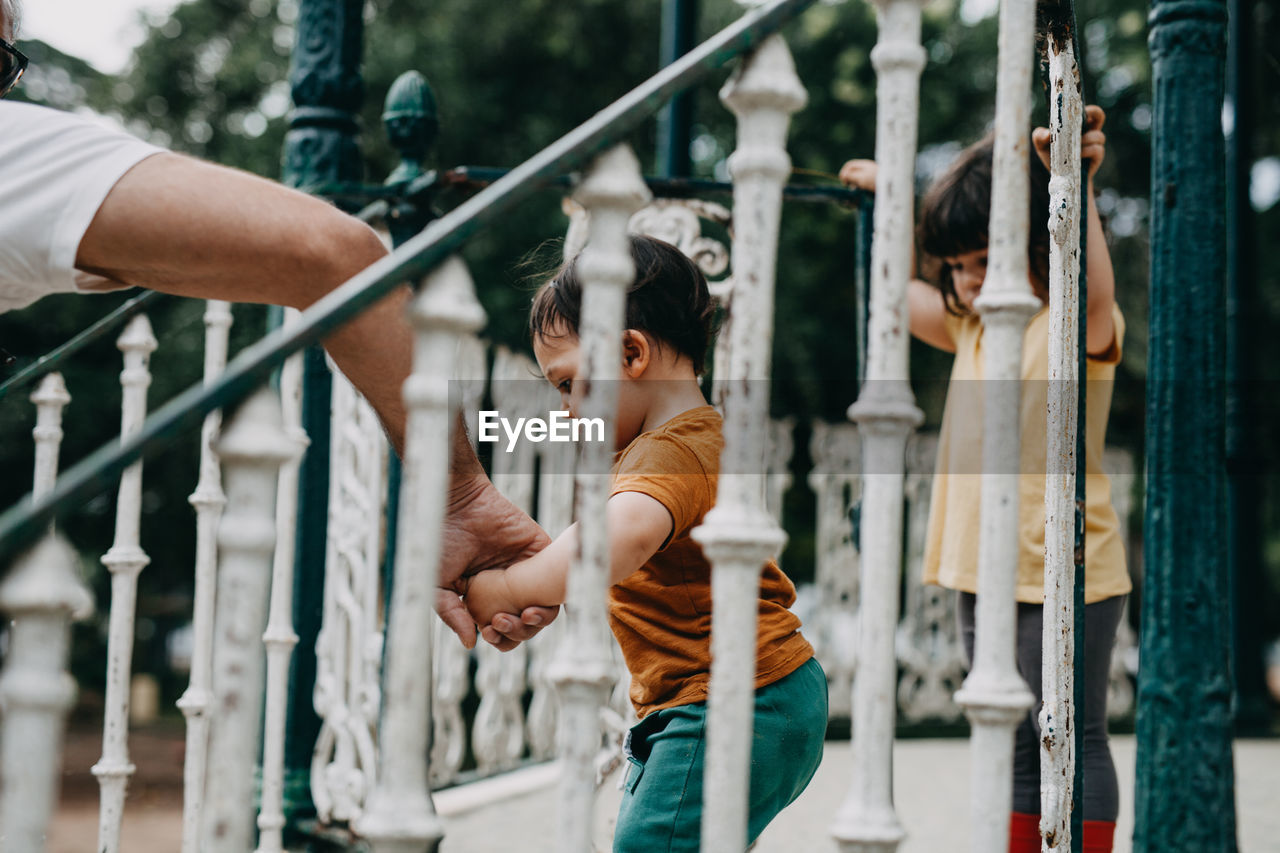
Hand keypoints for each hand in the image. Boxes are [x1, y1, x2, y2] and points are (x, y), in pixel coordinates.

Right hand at [437, 475, 557, 650]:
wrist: (456, 504)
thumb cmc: (440, 541)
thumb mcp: (438, 585)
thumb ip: (453, 615)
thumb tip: (470, 644)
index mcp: (487, 600)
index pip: (503, 633)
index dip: (500, 640)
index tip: (487, 631)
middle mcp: (510, 590)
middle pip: (526, 627)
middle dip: (518, 633)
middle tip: (500, 621)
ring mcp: (528, 572)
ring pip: (545, 611)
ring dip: (536, 623)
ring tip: (522, 615)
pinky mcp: (542, 553)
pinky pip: (558, 583)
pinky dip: (552, 601)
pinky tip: (535, 606)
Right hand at [839, 159, 876, 192]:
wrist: (892, 185)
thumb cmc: (876, 180)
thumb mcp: (861, 177)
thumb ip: (851, 175)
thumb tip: (843, 176)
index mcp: (863, 165)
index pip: (849, 165)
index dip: (844, 172)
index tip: (843, 181)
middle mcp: (866, 168)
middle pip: (853, 171)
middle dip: (848, 178)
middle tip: (847, 186)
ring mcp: (870, 175)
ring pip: (858, 178)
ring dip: (854, 183)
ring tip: (854, 189)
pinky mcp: (873, 182)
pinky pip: (863, 183)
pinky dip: (860, 187)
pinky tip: (861, 191)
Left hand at [1033, 105, 1105, 179]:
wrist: (1060, 179)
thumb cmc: (1052, 157)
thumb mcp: (1042, 146)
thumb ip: (1039, 136)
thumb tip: (1047, 133)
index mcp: (1077, 125)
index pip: (1087, 111)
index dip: (1087, 107)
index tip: (1079, 108)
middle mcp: (1088, 132)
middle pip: (1100, 115)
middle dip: (1094, 113)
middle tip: (1083, 119)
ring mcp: (1095, 144)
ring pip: (1098, 135)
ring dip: (1086, 139)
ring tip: (1073, 148)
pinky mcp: (1097, 157)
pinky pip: (1097, 149)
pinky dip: (1087, 151)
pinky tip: (1078, 155)